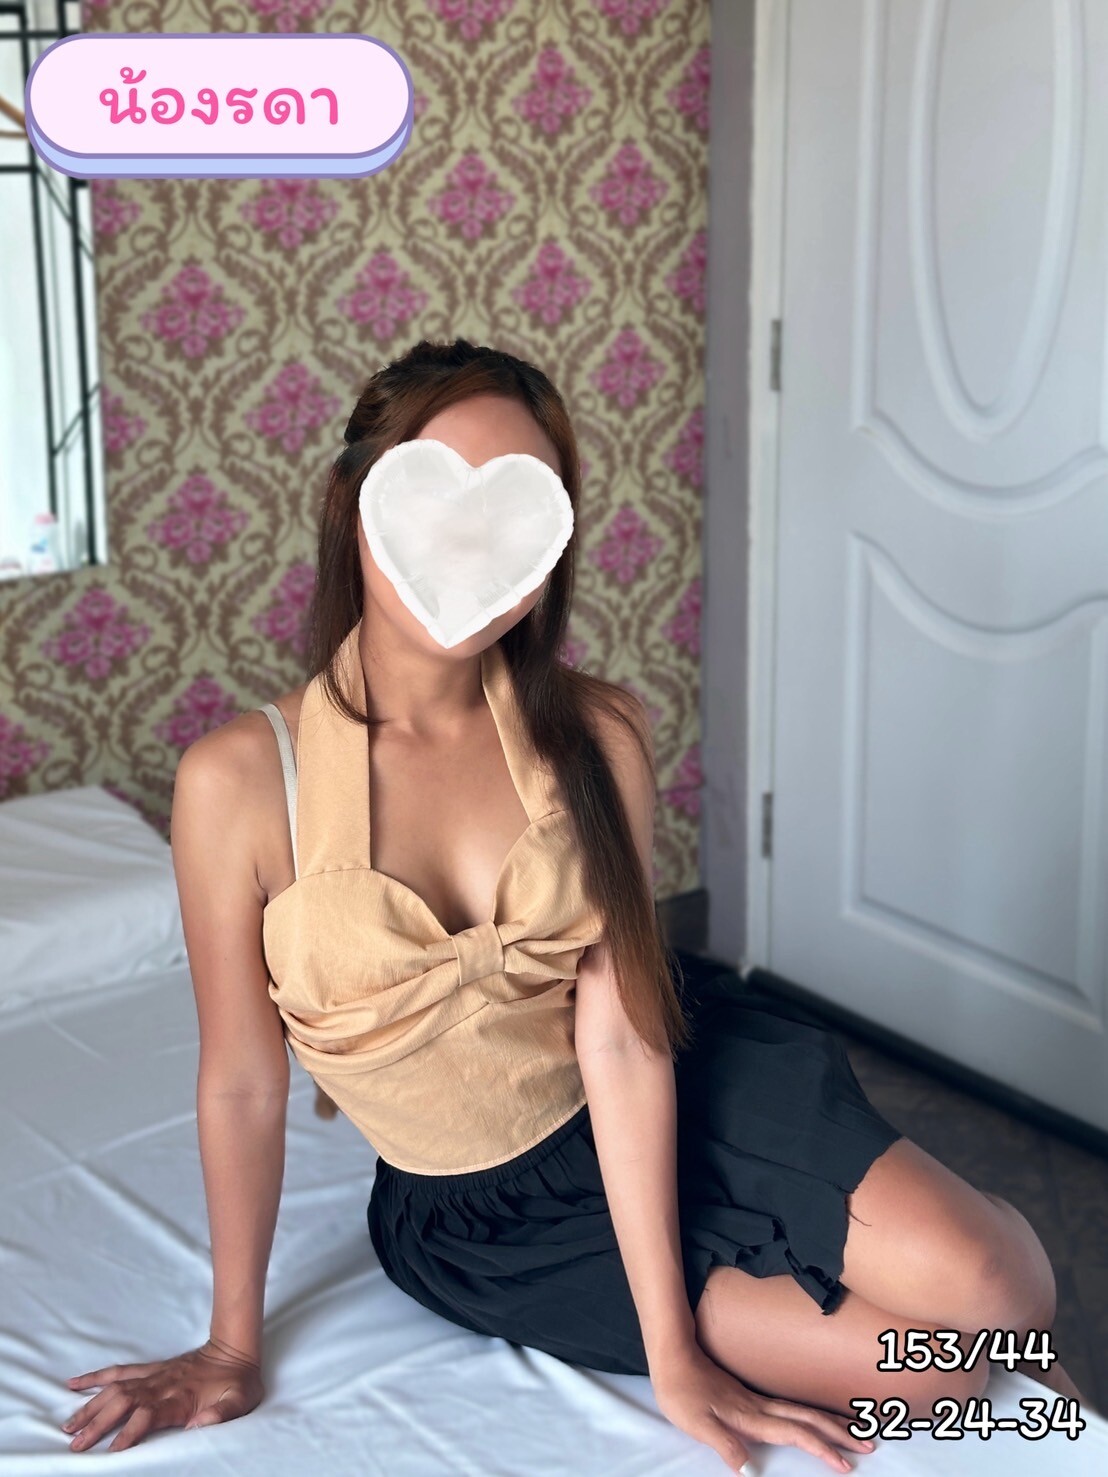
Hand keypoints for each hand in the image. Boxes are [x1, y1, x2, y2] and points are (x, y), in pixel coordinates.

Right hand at [61, 1337, 263, 1452]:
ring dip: (91, 1406)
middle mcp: (162, 1386)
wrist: (236, 1350)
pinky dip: (96, 1377)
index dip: (130, 1432)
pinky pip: (120, 1371)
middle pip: (124, 1403)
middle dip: (99, 1424)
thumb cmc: (239, 1381)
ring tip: (68, 1425)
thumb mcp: (241, 1401)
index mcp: (181, 1398)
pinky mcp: (151, 1369)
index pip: (148, 1416)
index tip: (111, 1451)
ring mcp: (154, 1376)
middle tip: (76, 1445)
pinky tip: (74, 1384)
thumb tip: (196, 1428)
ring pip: (116, 1389)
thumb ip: (221, 1415)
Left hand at [651, 1344, 874, 1473]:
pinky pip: (790, 1408)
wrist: (672, 1355)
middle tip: (869, 1444)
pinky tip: (814, 1418)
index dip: (821, 1449)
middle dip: (839, 1433)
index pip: (795, 1434)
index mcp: (751, 1417)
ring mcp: (756, 1400)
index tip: (846, 1465)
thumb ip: (723, 1445)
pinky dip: (811, 1415)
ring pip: (802, 1411)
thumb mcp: (696, 1423)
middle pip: (808, 1420)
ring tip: (854, 1430)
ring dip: (829, 1422)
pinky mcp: (749, 1397)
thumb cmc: (681, 1392)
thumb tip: (749, 1473)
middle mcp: (760, 1407)